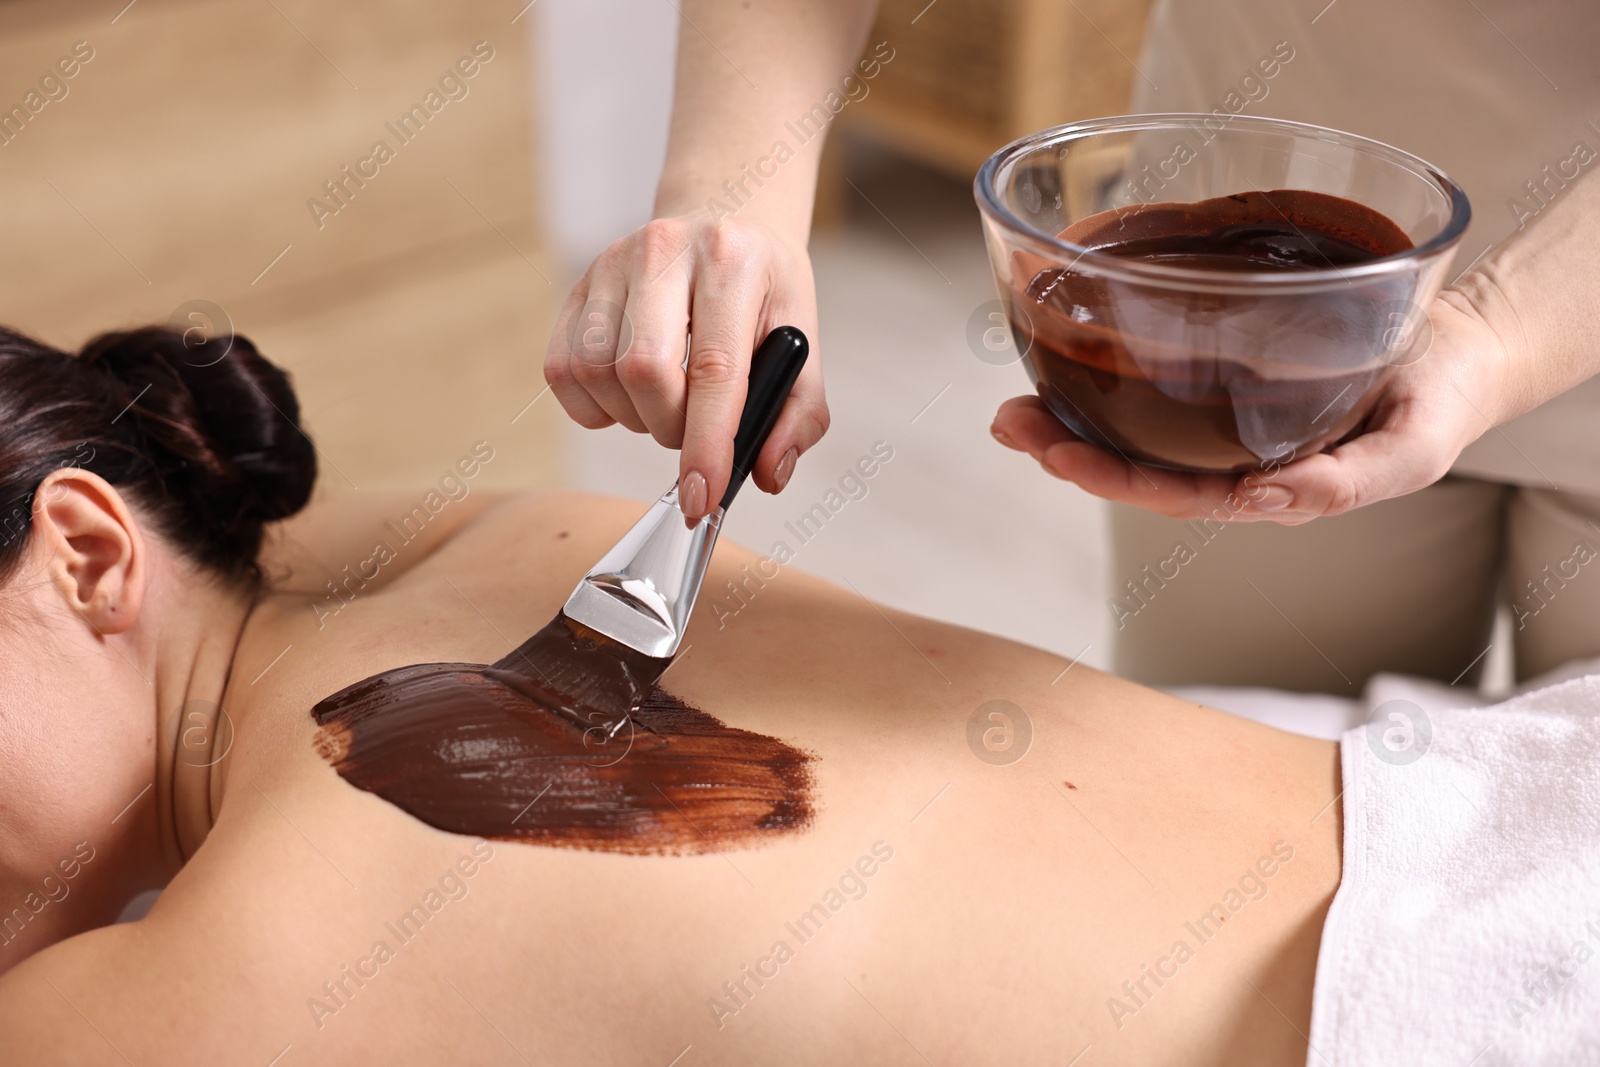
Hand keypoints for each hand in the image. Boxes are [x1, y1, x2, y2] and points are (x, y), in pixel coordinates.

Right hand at [544, 214, 827, 517]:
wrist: (725, 216)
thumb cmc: (764, 287)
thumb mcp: (802, 340)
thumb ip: (798, 415)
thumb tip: (768, 474)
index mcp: (732, 261)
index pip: (713, 369)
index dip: (705, 445)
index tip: (702, 498)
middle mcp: (664, 252)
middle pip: (644, 371)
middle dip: (670, 429)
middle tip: (694, 430)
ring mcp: (611, 263)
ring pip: (597, 374)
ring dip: (633, 418)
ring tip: (666, 406)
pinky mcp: (579, 284)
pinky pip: (562, 370)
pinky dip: (592, 406)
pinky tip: (628, 396)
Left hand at [988, 290, 1513, 524]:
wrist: (1460, 350)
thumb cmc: (1438, 404)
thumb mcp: (1410, 450)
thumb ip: (1345, 483)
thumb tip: (1262, 500)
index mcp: (1262, 484)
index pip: (1171, 491)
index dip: (1112, 478)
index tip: (1060, 458)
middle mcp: (1229, 455)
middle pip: (1133, 463)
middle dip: (1065, 449)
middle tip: (1008, 421)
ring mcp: (1222, 414)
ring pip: (1133, 423)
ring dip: (1070, 413)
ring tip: (1013, 400)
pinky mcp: (1224, 365)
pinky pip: (1156, 373)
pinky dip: (1107, 364)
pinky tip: (1064, 346)